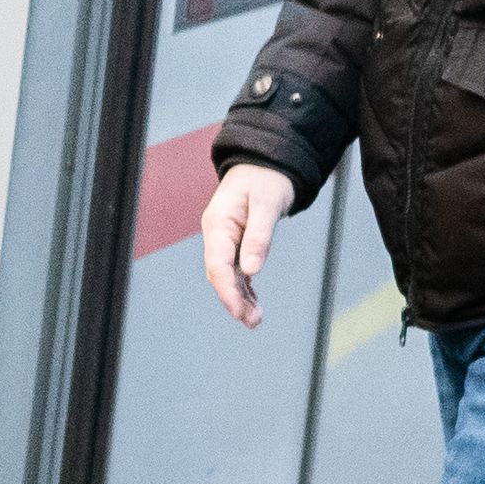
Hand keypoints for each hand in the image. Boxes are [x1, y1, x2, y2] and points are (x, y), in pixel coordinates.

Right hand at [199, 163, 293, 327]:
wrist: (267, 162)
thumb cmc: (266, 179)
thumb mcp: (267, 204)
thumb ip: (259, 237)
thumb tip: (251, 271)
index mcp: (218, 223)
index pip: (217, 264)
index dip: (226, 291)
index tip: (239, 311)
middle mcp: (217, 234)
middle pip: (220, 274)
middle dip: (234, 300)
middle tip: (253, 321)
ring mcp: (225, 239)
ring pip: (228, 276)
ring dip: (240, 298)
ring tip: (255, 320)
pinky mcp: (237, 242)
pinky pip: (237, 270)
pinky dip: (245, 288)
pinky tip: (254, 304)